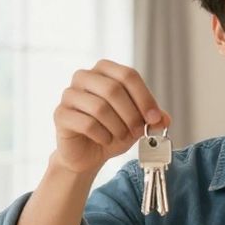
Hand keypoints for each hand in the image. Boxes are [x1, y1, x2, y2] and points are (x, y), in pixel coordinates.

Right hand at [51, 59, 171, 174]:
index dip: (144, 97)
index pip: (128, 75)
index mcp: (104, 70)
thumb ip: (152, 118)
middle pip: (113, 89)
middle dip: (131, 114)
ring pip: (100, 107)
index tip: (154, 118)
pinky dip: (102, 135)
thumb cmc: (112, 131)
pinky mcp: (60, 114)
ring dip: (117, 127)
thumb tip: (164, 119)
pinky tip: (105, 140)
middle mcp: (84, 77)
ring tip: (121, 136)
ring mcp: (69, 94)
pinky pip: (87, 124)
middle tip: (138, 131)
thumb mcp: (137, 122)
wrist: (88, 153)